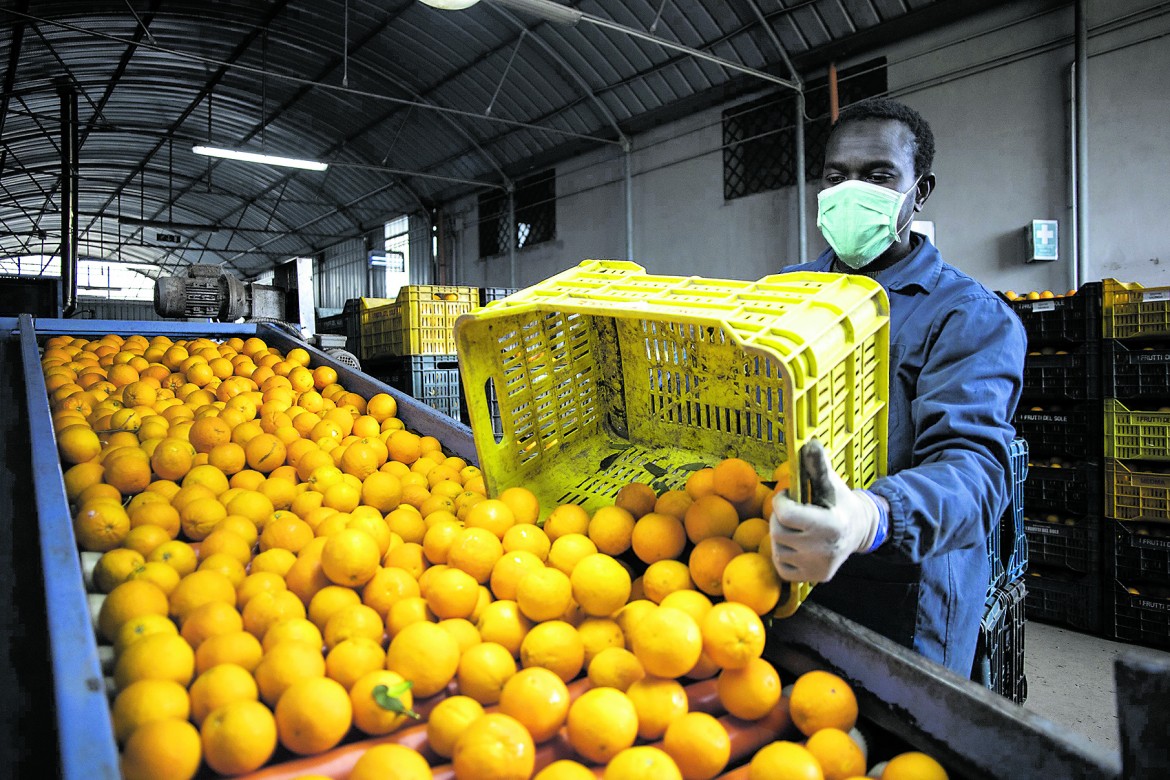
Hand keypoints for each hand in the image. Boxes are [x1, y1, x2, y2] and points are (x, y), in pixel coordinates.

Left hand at [769, 439, 886, 582]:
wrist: (860, 531)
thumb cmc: (840, 503)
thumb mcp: (832, 483)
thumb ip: (819, 466)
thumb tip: (809, 443)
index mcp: (829, 524)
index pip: (786, 514)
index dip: (780, 501)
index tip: (787, 496)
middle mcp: (824, 549)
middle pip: (778, 531)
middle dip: (780, 518)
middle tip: (791, 513)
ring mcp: (818, 567)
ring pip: (777, 549)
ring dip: (780, 536)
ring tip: (795, 529)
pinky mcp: (813, 578)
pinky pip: (781, 567)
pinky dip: (783, 555)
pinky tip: (796, 546)